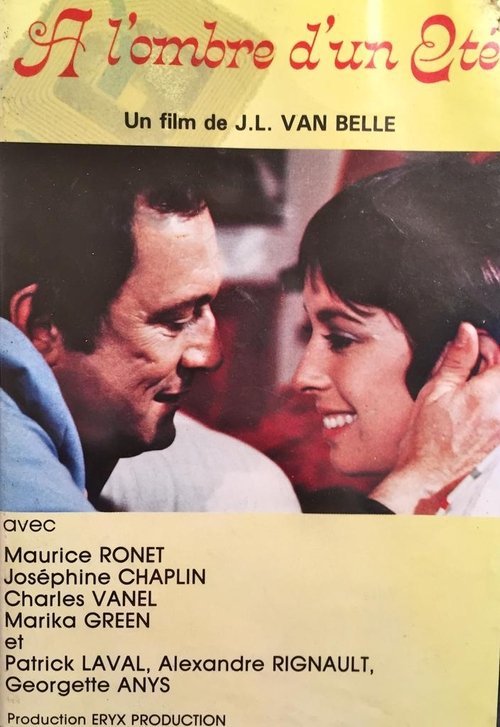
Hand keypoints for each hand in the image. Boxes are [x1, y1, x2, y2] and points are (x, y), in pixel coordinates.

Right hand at [372, 323, 499, 512]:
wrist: (427, 472)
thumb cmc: (426, 437)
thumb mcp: (436, 389)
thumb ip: (457, 358)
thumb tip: (467, 333)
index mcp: (489, 394)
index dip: (486, 343)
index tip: (471, 342)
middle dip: (488, 359)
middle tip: (465, 362)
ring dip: (488, 378)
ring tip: (465, 384)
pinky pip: (498, 404)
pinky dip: (489, 396)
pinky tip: (469, 401)